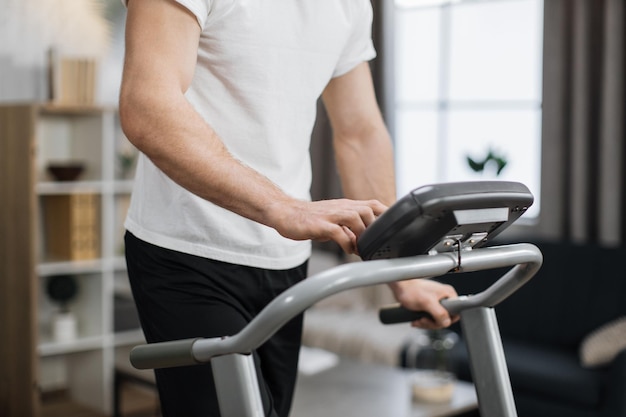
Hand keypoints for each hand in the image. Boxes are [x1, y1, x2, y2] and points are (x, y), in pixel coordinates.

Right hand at [270, 198, 386, 253]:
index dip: (386, 214)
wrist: (285, 213)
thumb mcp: (333, 222)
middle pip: (368, 210)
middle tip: (374, 243)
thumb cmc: (309, 218)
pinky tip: (347, 249)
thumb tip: (362, 243)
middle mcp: (341, 207)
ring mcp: (330, 215)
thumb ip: (348, 230)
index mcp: (346, 206)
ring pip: (356, 217)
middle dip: (375, 228)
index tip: (394, 228)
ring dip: (362, 234)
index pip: (373, 204)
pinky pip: (338, 232)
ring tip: (361, 248)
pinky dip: (347, 242)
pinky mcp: (320, 224)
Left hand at [389, 279, 458, 329]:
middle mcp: (444, 298)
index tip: (434, 320)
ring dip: (426, 323)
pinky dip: (423, 322)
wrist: (400, 287)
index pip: (455, 313)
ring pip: (437, 320)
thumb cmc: (411, 290)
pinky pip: (430, 319)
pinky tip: (416, 320)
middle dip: (432, 323)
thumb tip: (446, 322)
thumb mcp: (427, 302)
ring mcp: (437, 303)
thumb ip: (439, 313)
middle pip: (445, 319)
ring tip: (418, 320)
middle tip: (423, 320)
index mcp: (448, 294)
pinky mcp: (429, 306)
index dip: (445, 320)